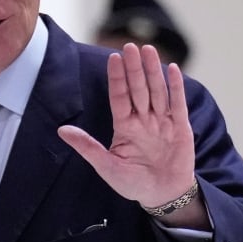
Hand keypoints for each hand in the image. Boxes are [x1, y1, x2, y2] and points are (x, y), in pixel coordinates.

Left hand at [57, 43, 195, 208]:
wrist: (161, 195)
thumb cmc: (132, 182)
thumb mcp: (106, 165)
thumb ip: (87, 146)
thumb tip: (62, 130)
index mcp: (124, 126)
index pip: (119, 97)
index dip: (117, 79)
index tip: (113, 58)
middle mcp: (143, 119)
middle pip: (138, 89)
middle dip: (134, 69)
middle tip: (130, 46)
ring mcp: (162, 122)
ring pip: (157, 91)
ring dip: (153, 71)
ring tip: (148, 50)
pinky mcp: (181, 127)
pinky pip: (178, 104)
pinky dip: (176, 87)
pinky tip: (172, 69)